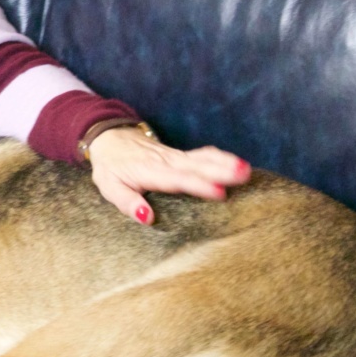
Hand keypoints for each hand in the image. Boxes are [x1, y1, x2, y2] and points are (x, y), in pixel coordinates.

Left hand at [87, 126, 250, 225]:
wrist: (109, 138)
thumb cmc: (110, 168)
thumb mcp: (110, 187)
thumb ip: (127, 202)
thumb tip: (147, 217)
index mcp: (149, 171)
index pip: (177, 180)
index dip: (198, 185)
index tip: (219, 192)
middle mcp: (166, 162)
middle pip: (196, 167)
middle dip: (220, 171)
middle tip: (243, 175)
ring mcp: (174, 157)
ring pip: (202, 158)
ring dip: (225, 162)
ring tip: (246, 169)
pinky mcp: (179, 155)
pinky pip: (202, 155)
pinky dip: (220, 157)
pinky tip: (237, 162)